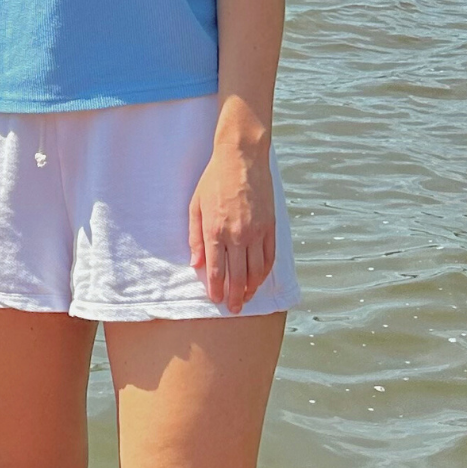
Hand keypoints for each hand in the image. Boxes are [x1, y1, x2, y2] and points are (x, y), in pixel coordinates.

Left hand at [187, 121, 275, 313]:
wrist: (242, 159)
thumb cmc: (213, 180)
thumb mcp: (195, 206)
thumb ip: (195, 236)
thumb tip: (195, 263)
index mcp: (215, 231)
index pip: (216, 270)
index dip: (216, 289)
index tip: (216, 300)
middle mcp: (237, 235)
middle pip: (238, 276)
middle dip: (235, 296)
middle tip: (234, 309)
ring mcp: (257, 232)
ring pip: (256, 270)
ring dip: (252, 288)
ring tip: (247, 298)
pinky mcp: (270, 226)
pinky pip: (270, 256)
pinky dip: (265, 272)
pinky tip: (260, 279)